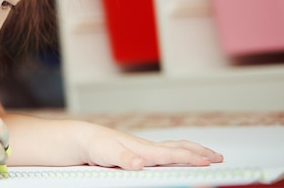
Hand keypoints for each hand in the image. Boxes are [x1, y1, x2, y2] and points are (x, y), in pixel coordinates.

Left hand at [80, 123, 223, 169]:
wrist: (84, 139)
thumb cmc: (96, 145)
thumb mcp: (108, 154)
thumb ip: (124, 159)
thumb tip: (138, 162)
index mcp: (144, 149)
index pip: (173, 154)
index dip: (191, 159)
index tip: (208, 164)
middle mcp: (148, 148)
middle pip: (180, 148)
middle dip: (200, 153)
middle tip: (219, 158)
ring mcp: (145, 150)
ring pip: (174, 148)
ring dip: (192, 151)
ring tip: (207, 156)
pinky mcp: (140, 153)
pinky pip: (166, 152)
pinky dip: (179, 153)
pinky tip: (179, 156)